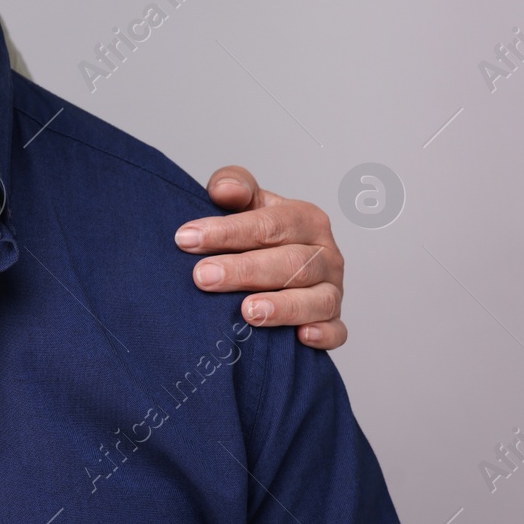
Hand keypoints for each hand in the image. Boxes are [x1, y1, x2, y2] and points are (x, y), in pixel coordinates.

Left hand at [174, 165, 345, 349]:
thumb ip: (234, 185)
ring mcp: (332, 289)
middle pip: (291, 262)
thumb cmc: (256, 231)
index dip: (227, 231)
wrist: (272, 260)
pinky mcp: (333, 320)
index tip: (186, 239)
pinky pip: (336, 331)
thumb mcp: (245, 201)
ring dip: (282, 307)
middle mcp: (325, 254)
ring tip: (248, 312)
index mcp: (305, 219)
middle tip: (203, 277)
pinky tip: (301, 337)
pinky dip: (324, 334)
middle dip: (245, 270)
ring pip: (316, 299)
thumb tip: (224, 191)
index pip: (269, 224)